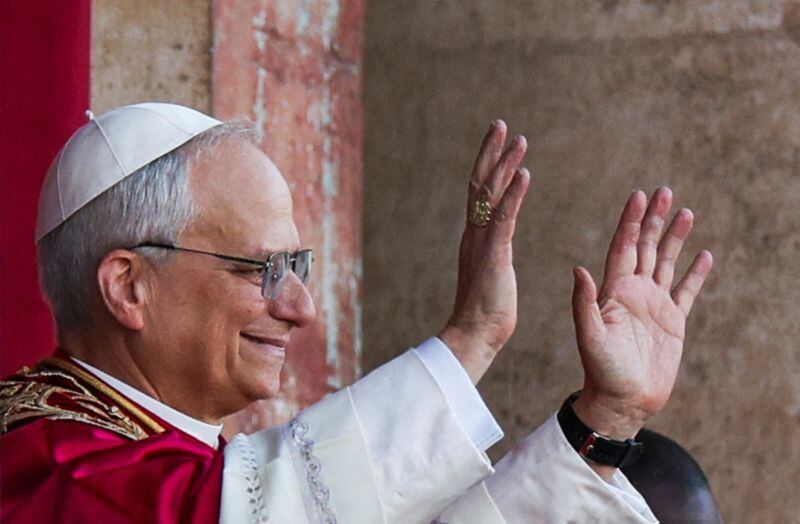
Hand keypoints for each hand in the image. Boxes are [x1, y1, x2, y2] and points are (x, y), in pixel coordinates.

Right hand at [439, 120, 530, 383]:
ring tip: (519, 139)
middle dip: (491, 152)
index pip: (479, 194)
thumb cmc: (485, 313)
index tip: (498, 143)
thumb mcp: (490, 275)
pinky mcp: (493, 255)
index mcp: (475, 239)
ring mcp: (482, 243)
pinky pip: (504, 218)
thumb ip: (492, 256)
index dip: (488, 166)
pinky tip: (525, 173)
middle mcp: (474, 234)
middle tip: (501, 124)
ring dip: (505, 165)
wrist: (473, 336)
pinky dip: (514, 193)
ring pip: (490, 195)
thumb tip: (495, 250)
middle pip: (480, 184)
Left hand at [571, 187, 712, 440]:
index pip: (623, 247)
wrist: (622, 400)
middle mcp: (633, 292)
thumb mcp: (589, 336)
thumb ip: (584, 303)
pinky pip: (687, 291)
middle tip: (664, 191)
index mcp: (613, 290)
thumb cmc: (601, 371)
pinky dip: (696, 273)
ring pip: (667, 263)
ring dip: (675, 238)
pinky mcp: (673, 321)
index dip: (631, 222)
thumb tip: (578, 269)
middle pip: (646, 247)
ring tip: (686, 212)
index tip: (638, 196)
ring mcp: (654, 305)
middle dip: (654, 220)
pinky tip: (704, 254)